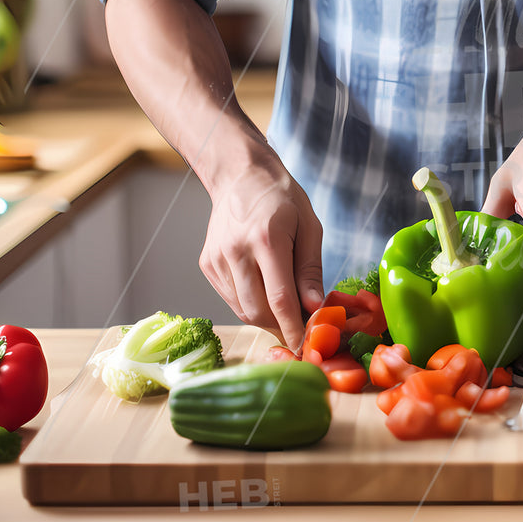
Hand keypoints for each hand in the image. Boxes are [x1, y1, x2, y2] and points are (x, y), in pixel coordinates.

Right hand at [199, 152, 323, 346]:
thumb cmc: (282, 198)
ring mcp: (217, 259)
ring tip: (284, 308)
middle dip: (281, 326)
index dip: (293, 328)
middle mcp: (236, 252)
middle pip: (257, 311)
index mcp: (266, 240)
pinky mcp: (207, 264)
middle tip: (300, 326)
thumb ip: (311, 270)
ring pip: (242, 310)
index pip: (280, 299)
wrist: (240, 175)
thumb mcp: (309, 227)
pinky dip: (249, 304)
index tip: (305, 346)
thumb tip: (315, 307)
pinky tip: (263, 289)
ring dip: (265, 318)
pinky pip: (230, 298)